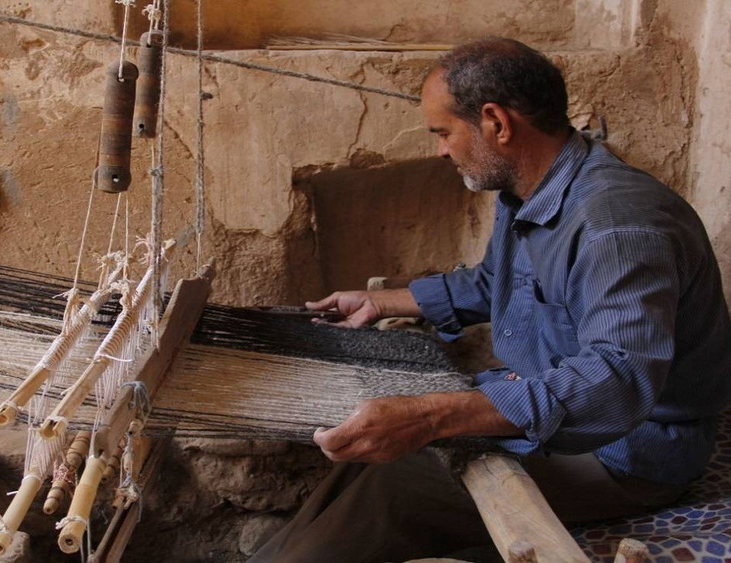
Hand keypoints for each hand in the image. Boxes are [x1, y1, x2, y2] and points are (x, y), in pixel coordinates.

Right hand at [305, 291, 381, 328]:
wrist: (370, 303)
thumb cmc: (357, 298)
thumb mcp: (336, 298)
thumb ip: (323, 303)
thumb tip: (308, 304)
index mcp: (335, 311)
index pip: (322, 316)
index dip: (314, 316)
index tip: (306, 316)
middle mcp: (338, 320)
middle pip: (325, 323)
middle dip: (317, 322)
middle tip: (309, 320)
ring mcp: (343, 326)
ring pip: (330, 328)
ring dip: (322, 325)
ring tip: (314, 322)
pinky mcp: (348, 330)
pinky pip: (337, 330)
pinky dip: (330, 328)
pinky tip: (324, 325)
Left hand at [313, 396, 435, 462]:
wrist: (423, 419)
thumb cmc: (398, 406)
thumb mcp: (369, 404)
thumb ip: (352, 417)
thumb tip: (341, 424)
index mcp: (360, 428)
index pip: (329, 442)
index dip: (319, 438)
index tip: (319, 432)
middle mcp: (366, 445)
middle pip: (335, 456)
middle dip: (326, 447)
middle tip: (326, 437)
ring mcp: (375, 455)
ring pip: (348, 459)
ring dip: (341, 450)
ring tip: (343, 439)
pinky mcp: (384, 460)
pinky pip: (363, 459)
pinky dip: (356, 452)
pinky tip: (360, 441)